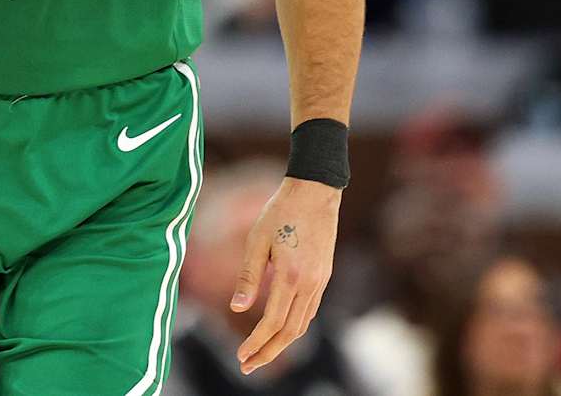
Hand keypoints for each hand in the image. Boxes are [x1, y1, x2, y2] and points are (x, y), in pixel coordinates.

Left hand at [232, 177, 340, 374]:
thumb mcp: (257, 240)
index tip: (241, 357)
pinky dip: (295, 327)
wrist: (315, 192)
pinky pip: (310, 311)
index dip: (256, 343)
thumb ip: (248, 276)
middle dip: (269, 353)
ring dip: (282, 344)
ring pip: (303, 324)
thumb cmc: (280, 211)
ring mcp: (320, 281)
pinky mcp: (324, 277)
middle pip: (290, 332)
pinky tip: (280, 331)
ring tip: (261, 354)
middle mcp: (309, 283)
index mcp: (290, 274)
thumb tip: (236, 309)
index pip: (273, 321)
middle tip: (247, 367)